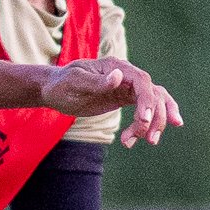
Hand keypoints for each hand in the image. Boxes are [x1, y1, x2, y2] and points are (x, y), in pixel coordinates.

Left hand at [38, 57, 183, 147]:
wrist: (53, 90)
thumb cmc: (61, 84)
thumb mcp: (75, 82)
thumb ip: (96, 81)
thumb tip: (118, 76)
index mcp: (116, 66)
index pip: (142, 82)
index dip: (147, 101)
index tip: (144, 121)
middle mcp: (126, 75)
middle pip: (153, 93)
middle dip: (156, 117)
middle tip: (149, 140)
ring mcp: (127, 86)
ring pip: (154, 102)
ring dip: (156, 122)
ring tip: (150, 142)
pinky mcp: (124, 98)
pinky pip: (145, 108)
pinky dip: (153, 121)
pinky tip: (152, 136)